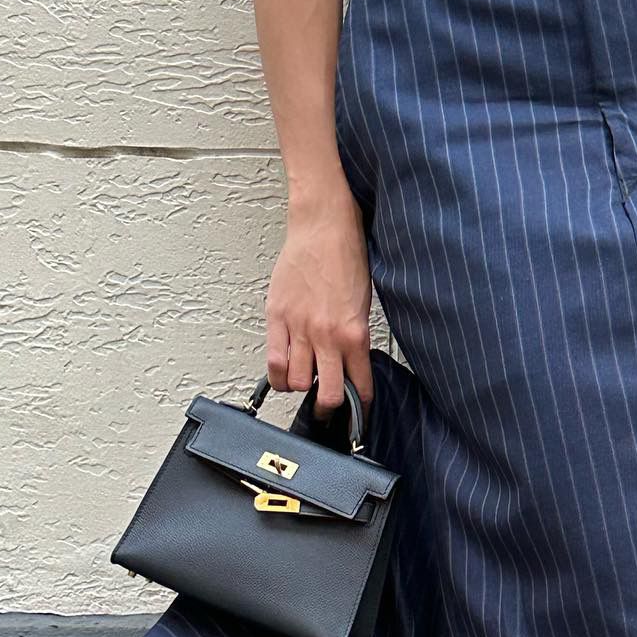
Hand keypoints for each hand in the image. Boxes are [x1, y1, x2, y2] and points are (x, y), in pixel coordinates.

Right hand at [264, 188, 373, 417]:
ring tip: (305, 383)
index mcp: (354, 333)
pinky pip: (273, 361)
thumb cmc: (346, 256)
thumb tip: (350, 364)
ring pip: (296, 382)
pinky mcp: (277, 317)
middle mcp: (326, 335)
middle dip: (328, 408)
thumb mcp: (363, 303)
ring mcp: (299, 327)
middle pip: (326, 394)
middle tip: (328, 408)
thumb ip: (354, 336)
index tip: (358, 412)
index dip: (359, 406)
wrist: (323, 225)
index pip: (358, 386)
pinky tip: (283, 375)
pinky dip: (278, 376)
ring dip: (301, 389)